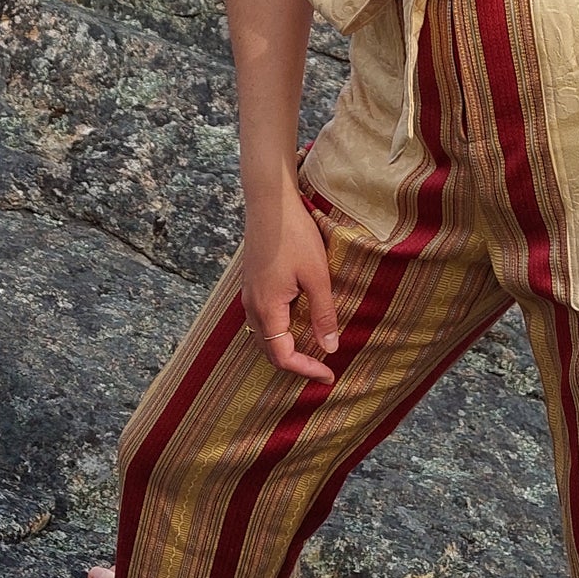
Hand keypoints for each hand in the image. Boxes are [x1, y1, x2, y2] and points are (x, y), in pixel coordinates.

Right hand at [241, 178, 340, 384]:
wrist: (269, 203)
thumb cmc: (295, 236)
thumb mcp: (317, 276)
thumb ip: (323, 314)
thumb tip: (330, 347)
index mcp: (267, 309)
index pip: (282, 356)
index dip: (305, 370)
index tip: (329, 375)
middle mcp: (252, 306)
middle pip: (270, 350)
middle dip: (296, 363)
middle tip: (324, 367)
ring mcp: (249, 294)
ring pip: (264, 335)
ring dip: (287, 347)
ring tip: (313, 348)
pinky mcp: (252, 283)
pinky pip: (263, 318)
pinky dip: (280, 330)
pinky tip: (298, 321)